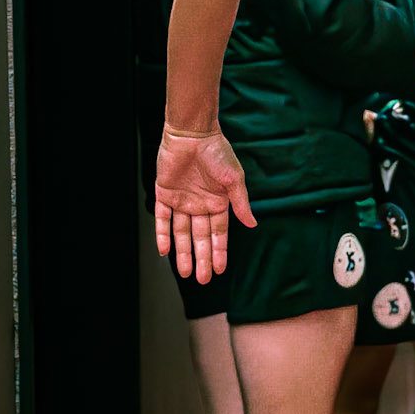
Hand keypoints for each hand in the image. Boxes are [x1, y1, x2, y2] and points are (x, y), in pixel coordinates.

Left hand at [155, 125, 254, 283]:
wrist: (192, 133)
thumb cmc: (217, 153)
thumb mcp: (234, 179)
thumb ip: (241, 203)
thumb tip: (252, 224)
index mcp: (218, 203)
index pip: (218, 233)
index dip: (219, 252)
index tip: (220, 270)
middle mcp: (200, 205)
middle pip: (200, 238)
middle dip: (201, 259)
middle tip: (203, 279)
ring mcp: (181, 200)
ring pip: (182, 232)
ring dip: (183, 252)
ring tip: (185, 272)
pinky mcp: (164, 194)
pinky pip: (162, 218)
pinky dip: (163, 234)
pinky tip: (165, 251)